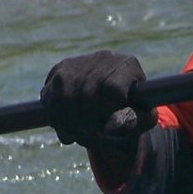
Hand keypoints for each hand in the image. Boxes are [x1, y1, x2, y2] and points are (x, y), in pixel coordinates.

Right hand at [40, 50, 156, 148]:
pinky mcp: (58, 70)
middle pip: (86, 94)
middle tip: (90, 136)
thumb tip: (125, 120)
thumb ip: (143, 120)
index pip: (112, 88)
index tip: (105, 125)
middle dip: (86, 122)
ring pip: (64, 97)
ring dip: (68, 123)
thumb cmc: (130, 113)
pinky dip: (55, 118)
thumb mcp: (143, 119)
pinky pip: (49, 98)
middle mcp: (103, 57)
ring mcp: (78, 62)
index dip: (106, 112)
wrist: (111, 102)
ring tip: (78, 135)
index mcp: (128, 65)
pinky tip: (66, 128)